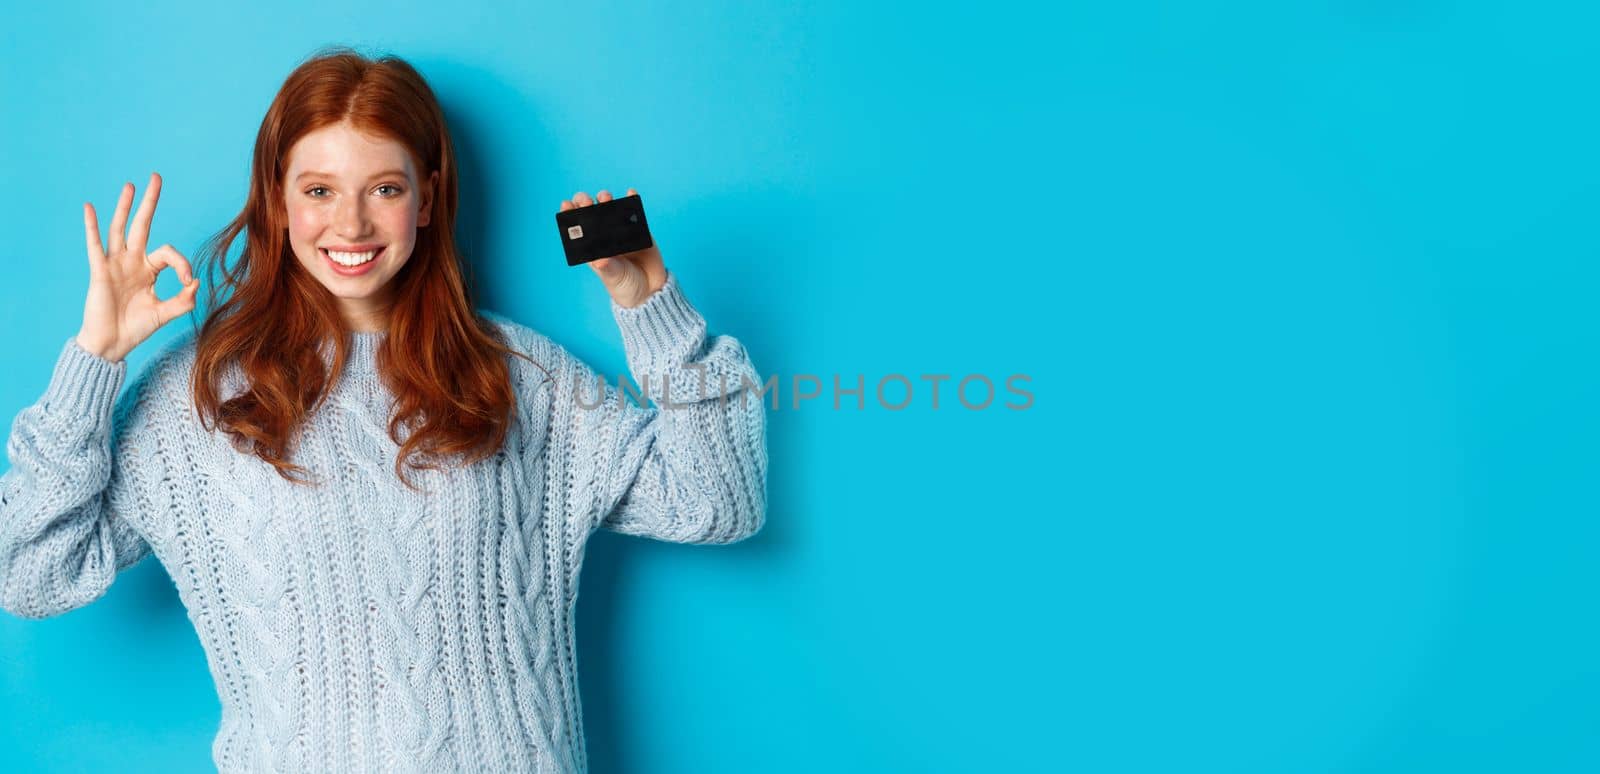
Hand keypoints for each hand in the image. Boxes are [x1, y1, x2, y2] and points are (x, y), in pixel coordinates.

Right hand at [76, 172, 199, 362]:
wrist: (112, 344)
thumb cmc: (136, 329)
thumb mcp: (165, 314)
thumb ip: (183, 301)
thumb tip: (196, 283)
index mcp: (149, 270)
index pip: (170, 254)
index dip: (183, 265)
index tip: (188, 283)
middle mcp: (132, 261)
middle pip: (142, 225)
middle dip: (150, 203)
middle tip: (156, 177)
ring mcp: (115, 264)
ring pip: (120, 229)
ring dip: (125, 207)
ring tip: (130, 185)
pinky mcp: (100, 271)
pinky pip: (95, 245)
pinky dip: (92, 226)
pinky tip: (89, 207)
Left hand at [561, 188, 666, 307]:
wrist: (651, 290)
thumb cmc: (625, 286)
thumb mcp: (613, 278)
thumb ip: (607, 268)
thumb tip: (599, 259)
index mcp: (592, 248)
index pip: (578, 228)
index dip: (570, 215)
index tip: (566, 204)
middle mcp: (604, 237)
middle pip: (592, 215)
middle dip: (586, 204)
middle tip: (586, 201)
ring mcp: (621, 232)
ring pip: (610, 210)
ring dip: (605, 200)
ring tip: (605, 197)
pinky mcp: (639, 230)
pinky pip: (634, 213)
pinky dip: (632, 201)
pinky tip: (630, 192)